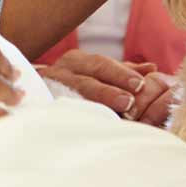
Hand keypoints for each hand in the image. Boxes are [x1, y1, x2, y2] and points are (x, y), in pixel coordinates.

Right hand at [38, 51, 176, 125]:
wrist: (33, 94)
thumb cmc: (74, 84)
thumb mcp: (98, 73)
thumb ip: (123, 71)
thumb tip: (152, 68)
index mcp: (78, 61)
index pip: (101, 65)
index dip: (121, 74)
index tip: (141, 84)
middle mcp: (61, 71)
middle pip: (87, 79)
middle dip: (108, 90)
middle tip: (129, 101)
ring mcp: (48, 89)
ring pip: (71, 95)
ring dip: (93, 104)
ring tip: (113, 112)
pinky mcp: (41, 106)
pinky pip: (56, 111)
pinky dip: (71, 116)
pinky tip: (85, 125)